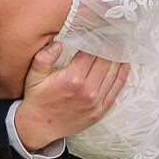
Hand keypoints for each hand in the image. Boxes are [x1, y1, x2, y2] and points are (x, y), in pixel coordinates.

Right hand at [14, 39, 128, 148]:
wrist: (39, 127)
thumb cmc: (37, 99)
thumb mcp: (34, 76)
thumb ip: (44, 58)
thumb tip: (58, 43)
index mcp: (72, 78)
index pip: (91, 53)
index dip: (96, 40)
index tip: (100, 31)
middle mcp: (87, 90)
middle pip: (105, 62)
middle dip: (109, 48)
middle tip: (113, 35)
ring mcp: (95, 102)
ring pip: (113, 75)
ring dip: (118, 59)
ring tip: (120, 46)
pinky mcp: (99, 111)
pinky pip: (115, 91)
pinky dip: (122, 77)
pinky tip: (124, 66)